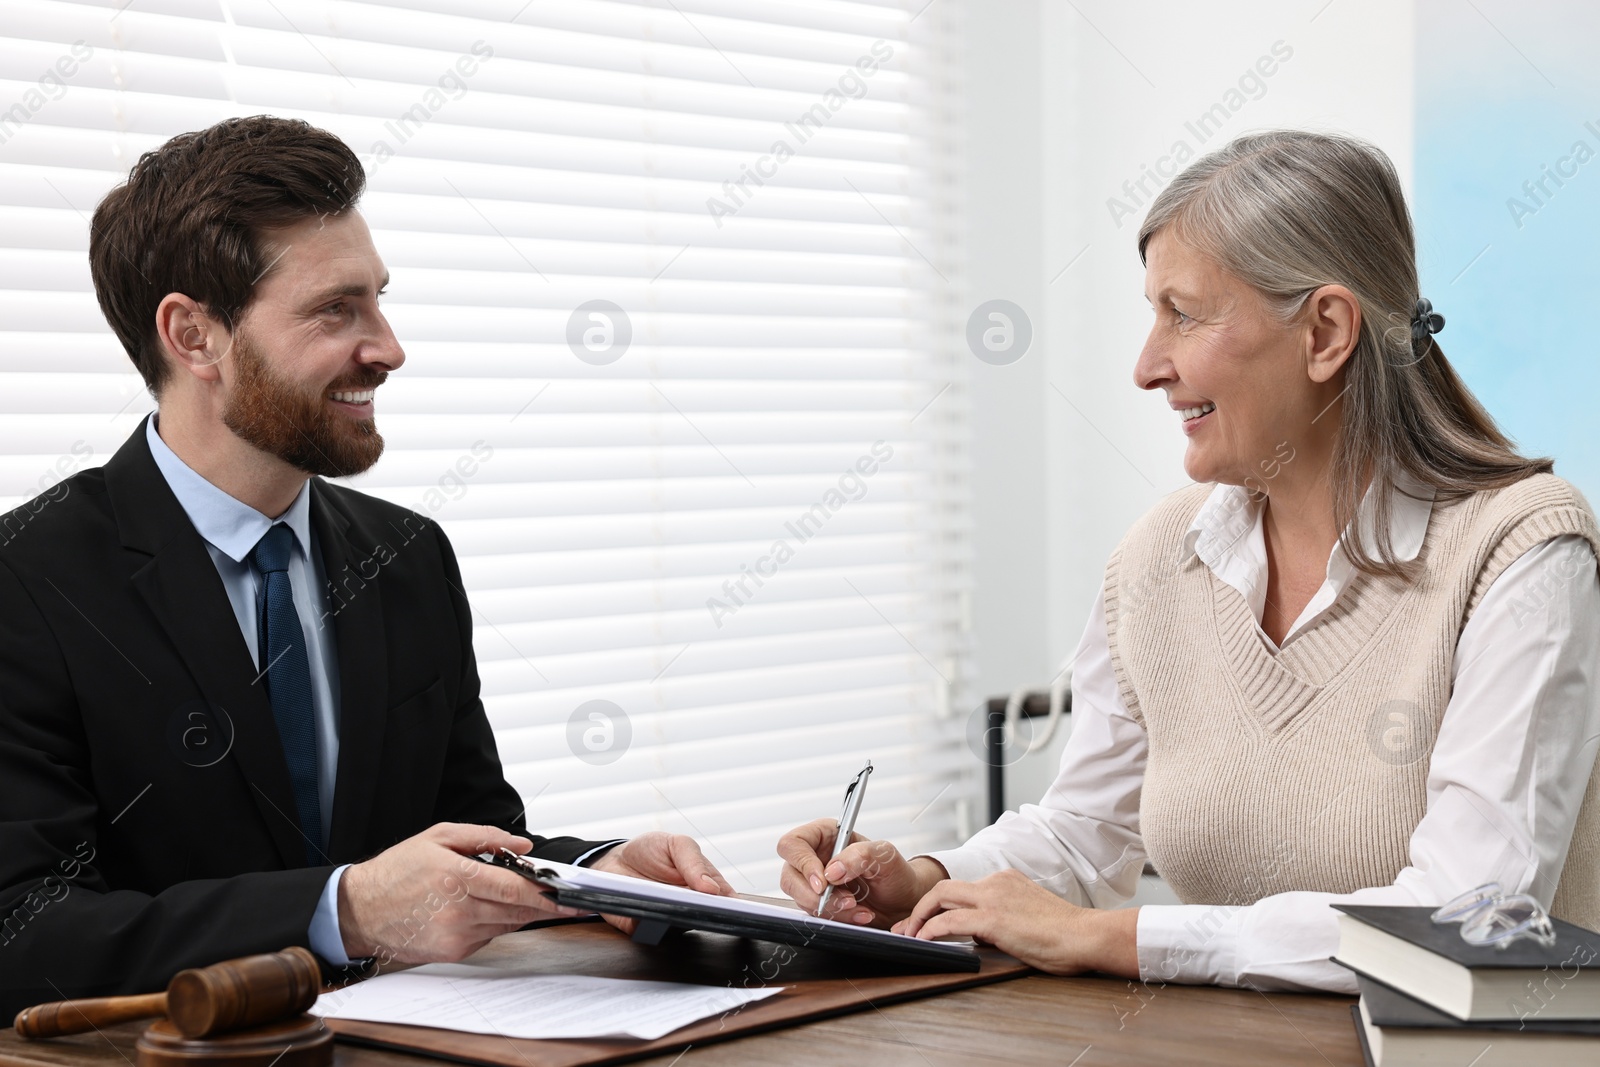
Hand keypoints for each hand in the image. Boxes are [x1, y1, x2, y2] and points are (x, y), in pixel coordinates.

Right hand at [338, 823, 583, 964]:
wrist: (360, 910)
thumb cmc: (397, 870)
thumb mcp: (438, 837)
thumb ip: (485, 837)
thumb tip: (523, 845)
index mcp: (457, 877)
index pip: (515, 889)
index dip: (547, 893)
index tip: (570, 895)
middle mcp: (459, 911)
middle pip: (517, 911)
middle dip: (544, 905)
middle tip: (566, 899)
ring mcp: (456, 935)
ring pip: (506, 925)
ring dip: (520, 913)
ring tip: (523, 897)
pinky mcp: (453, 952)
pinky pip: (488, 936)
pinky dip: (495, 923)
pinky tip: (484, 909)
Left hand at [586, 832, 731, 935]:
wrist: (614, 860)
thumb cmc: (652, 851)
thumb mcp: (677, 844)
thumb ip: (694, 862)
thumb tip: (713, 889)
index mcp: (705, 886)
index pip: (727, 902)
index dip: (734, 908)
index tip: (734, 908)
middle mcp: (690, 907)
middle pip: (706, 919)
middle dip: (706, 914)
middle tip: (703, 905)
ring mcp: (668, 920)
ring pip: (679, 928)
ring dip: (677, 919)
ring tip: (675, 903)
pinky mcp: (643, 929)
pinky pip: (649, 933)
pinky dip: (648, 924)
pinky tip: (647, 912)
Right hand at [775, 818, 946, 926]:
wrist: (904, 901)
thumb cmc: (895, 872)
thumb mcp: (884, 856)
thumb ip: (859, 856)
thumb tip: (832, 870)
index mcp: (825, 835)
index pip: (793, 844)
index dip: (802, 863)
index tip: (823, 882)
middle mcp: (815, 857)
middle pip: (790, 875)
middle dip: (815, 894)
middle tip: (844, 899)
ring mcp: (815, 882)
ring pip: (801, 898)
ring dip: (830, 908)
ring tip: (858, 906)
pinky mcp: (820, 904)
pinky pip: (816, 915)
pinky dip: (838, 918)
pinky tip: (859, 913)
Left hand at [892, 868, 1139, 976]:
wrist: (1087, 935)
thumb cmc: (1065, 935)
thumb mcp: (1027, 918)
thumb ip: (1001, 920)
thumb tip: (978, 935)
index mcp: (1006, 880)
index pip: (962, 889)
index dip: (939, 906)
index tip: (924, 921)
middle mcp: (996, 882)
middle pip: (944, 888)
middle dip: (919, 907)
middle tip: (905, 927)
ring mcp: (994, 897)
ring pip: (940, 897)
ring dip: (918, 917)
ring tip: (908, 936)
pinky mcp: (993, 918)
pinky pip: (949, 921)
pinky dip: (930, 930)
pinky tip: (923, 942)